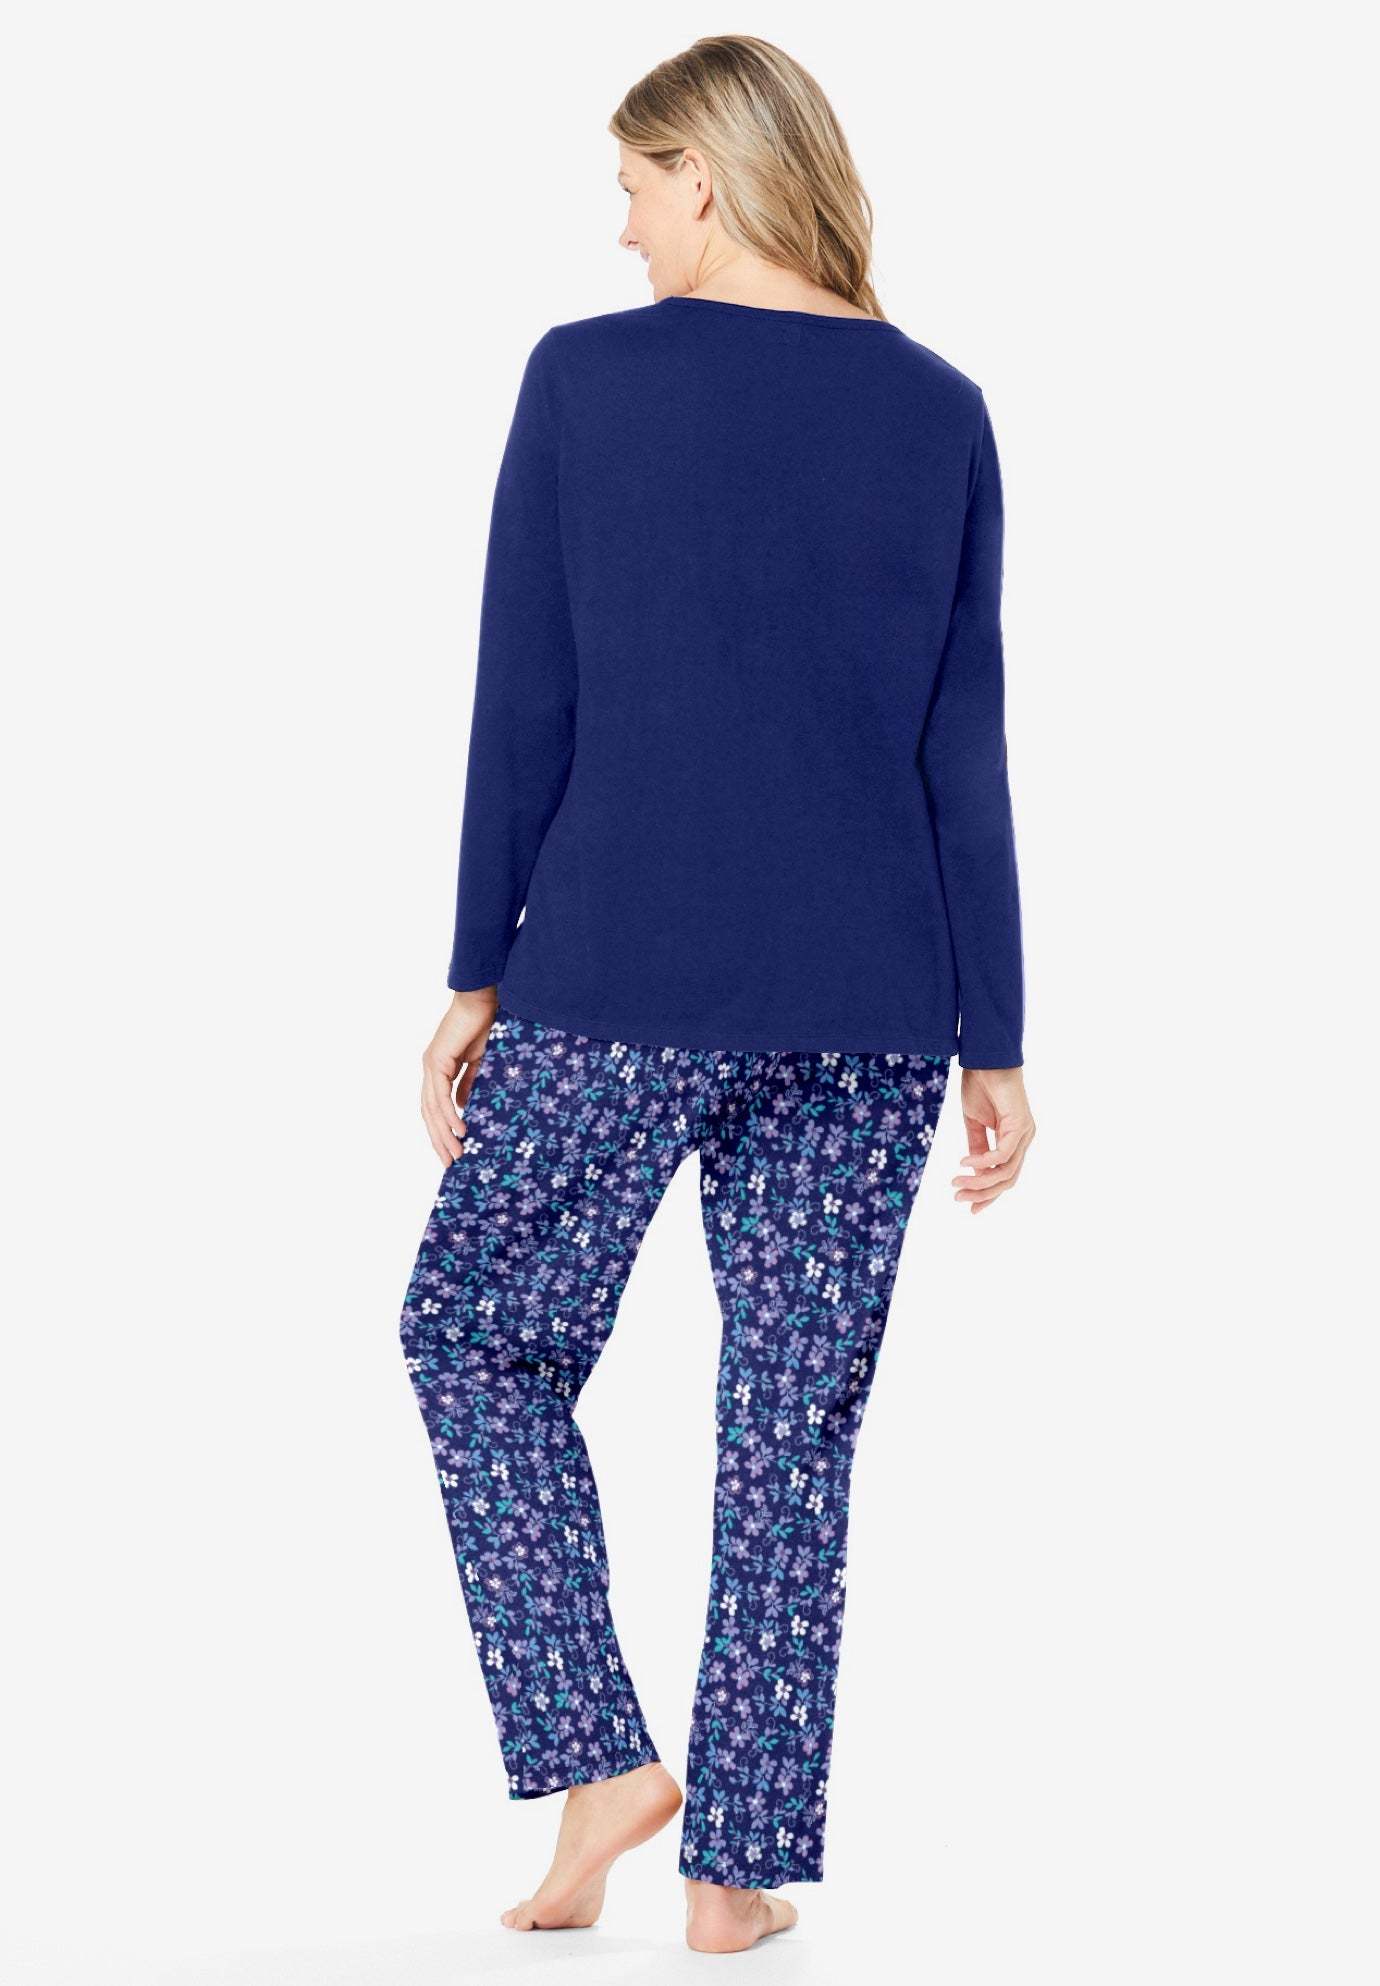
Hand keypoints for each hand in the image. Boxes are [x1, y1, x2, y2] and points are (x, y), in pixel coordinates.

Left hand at [421, 989, 498, 1164]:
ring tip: (457, 1154)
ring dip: (444, 1134)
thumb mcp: (480, 1063)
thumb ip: (470, 1084)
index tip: (453, 1151)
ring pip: (433, 1108)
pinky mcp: (438, 1060)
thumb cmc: (485, 1026)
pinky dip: (450, 1114)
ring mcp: (431, 1065)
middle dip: (439, 1141)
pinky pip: (441, 1095)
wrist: (484, 1000)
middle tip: (451, 1164)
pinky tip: (459, 1130)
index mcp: (439, 1070)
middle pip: (430, 1114)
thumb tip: (463, 1108)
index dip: (442, 1131)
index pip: (436, 1108)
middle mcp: (430, 1069)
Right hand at [951, 1066, 1035, 1212]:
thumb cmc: (981, 1084)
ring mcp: (1024, 1134)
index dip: (987, 1195)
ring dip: (980, 1182)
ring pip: (1006, 1172)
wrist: (985, 1058)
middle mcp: (1023, 1140)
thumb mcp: (974, 1122)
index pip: (1004, 1176)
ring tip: (957, 1182)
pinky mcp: (1020, 1125)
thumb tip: (971, 1170)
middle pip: (1007, 1180)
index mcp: (1013, 1140)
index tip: (968, 1206)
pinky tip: (965, 1162)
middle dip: (982, 1194)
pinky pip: (1002, 1154)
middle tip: (958, 1197)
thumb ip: (976, 1146)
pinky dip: (983, 1162)